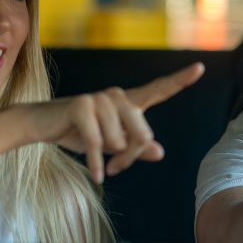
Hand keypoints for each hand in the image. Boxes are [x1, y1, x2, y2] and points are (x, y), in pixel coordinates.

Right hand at [23, 63, 204, 182]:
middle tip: (118, 168)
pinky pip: (99, 143)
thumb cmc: (79, 133)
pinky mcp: (82, 106)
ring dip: (110, 159)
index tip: (200, 68)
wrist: (42, 125)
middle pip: (143, 134)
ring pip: (120, 142)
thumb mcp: (111, 145)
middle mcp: (116, 95)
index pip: (158, 90)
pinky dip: (97, 163)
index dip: (180, 80)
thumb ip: (136, 148)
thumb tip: (160, 152)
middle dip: (131, 158)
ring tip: (100, 162)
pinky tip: (98, 175)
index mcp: (127, 101)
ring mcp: (99, 98)